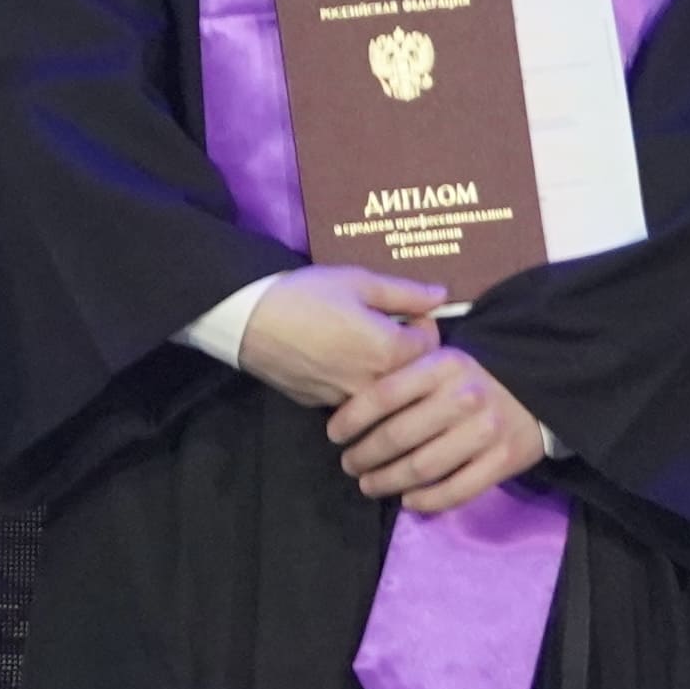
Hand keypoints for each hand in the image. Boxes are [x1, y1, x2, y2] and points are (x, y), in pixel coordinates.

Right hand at [235, 264, 446, 412]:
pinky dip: (356, 382)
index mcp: (389, 351)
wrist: (248, 320)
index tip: (409, 311)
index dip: (425, 324)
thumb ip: (406, 292)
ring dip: (383, 370)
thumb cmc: (305, 295)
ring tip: (363, 343)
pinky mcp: (323, 406)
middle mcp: (374, 384)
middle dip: (408, 350)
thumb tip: (442, 295)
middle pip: (413, 375)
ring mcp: (348, 401)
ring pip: (384, 392)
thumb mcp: (359, 282)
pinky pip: (354, 398)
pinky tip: (337, 358)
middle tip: (388, 326)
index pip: (433, 347)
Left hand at [324, 339, 554, 513]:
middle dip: (363, 455)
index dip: (351, 419)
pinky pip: (454, 490)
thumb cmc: (474, 378)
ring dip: (387, 481)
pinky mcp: (502, 461)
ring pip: (422, 467)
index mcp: (443, 366)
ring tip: (370, 484)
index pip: (384, 394)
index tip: (334, 434)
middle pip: (397, 436)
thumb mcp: (442, 359)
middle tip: (349, 464)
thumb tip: (351, 390)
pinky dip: (426, 500)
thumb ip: (405, 370)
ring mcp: (485, 431)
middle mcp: (464, 397)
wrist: (539, 393)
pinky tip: (408, 499)